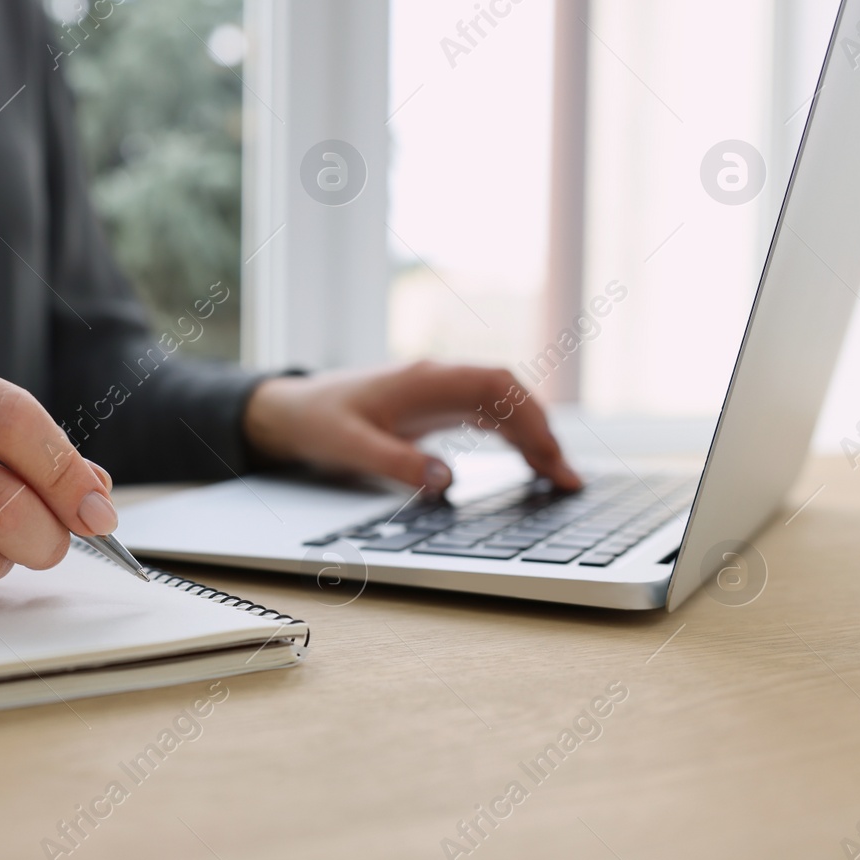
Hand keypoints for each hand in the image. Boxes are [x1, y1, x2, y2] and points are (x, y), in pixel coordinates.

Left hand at [242, 361, 581, 493]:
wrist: (293, 408)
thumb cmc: (319, 422)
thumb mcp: (350, 447)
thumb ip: (397, 463)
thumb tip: (447, 480)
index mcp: (423, 380)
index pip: (492, 386)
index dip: (527, 416)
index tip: (548, 454)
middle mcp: (438, 378)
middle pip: (508, 393)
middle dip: (541, 430)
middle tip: (566, 477)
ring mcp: (440, 390)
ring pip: (502, 403)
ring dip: (532, 435)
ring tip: (560, 477)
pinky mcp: (436, 405)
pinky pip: (487, 414)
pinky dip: (513, 435)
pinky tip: (530, 462)